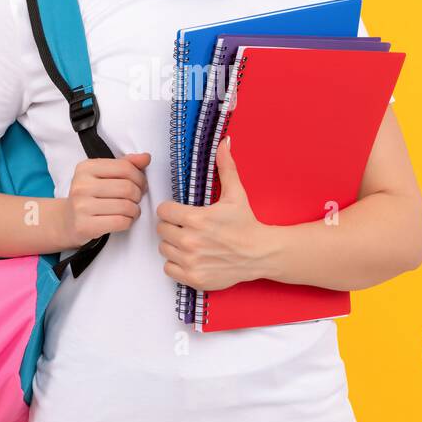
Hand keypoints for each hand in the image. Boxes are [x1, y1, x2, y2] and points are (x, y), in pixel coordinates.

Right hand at [59, 152, 150, 247]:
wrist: (68, 220)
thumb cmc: (91, 195)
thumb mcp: (104, 175)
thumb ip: (126, 164)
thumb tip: (146, 157)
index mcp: (86, 167)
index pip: (125, 167)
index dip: (139, 177)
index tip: (141, 184)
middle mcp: (81, 185)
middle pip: (127, 188)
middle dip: (138, 195)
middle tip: (136, 199)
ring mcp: (81, 206)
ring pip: (126, 206)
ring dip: (135, 210)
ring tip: (131, 210)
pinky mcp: (84, 225)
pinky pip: (120, 222)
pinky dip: (129, 221)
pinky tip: (125, 219)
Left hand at [155, 136, 270, 291]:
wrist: (260, 254)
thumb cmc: (246, 223)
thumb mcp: (235, 194)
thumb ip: (226, 167)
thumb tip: (224, 143)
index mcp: (196, 219)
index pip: (163, 211)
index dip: (171, 210)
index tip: (181, 213)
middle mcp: (190, 241)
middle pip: (162, 230)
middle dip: (172, 227)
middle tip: (187, 227)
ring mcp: (191, 261)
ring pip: (164, 249)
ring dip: (173, 245)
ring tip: (190, 241)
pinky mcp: (193, 278)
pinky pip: (168, 268)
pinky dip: (176, 263)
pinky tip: (190, 257)